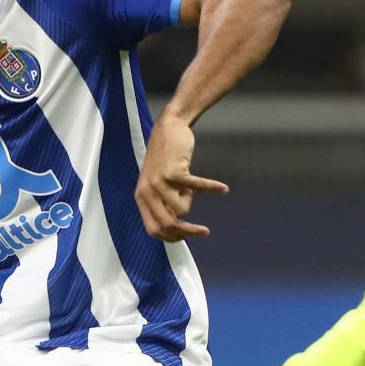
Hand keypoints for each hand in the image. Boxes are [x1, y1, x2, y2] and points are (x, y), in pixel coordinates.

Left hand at [135, 112, 227, 241]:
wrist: (168, 128)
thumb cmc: (165, 158)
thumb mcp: (157, 183)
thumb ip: (162, 203)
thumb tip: (177, 227)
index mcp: (141, 198)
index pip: (153, 230)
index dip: (171, 238)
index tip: (186, 237)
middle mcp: (147, 192)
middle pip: (168, 225)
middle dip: (188, 232)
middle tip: (203, 231)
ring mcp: (159, 183)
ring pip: (182, 210)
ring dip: (190, 199)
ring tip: (188, 186)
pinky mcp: (174, 172)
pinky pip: (197, 188)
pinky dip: (212, 187)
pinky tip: (223, 189)